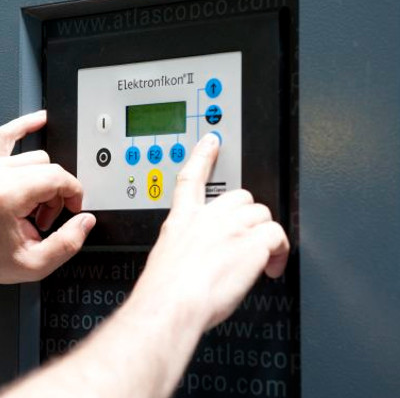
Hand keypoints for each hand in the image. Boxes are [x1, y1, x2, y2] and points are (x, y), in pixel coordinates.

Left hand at [0, 111, 95, 290]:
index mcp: (8, 197)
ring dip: (46, 178)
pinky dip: (24, 125)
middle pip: (50, 166)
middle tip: (49, 215)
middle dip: (59, 191)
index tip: (74, 208)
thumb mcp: (39, 263)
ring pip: (38, 156)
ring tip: (37, 205)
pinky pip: (6, 134)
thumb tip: (86, 220)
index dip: (74, 193)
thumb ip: (69, 242)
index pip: (57, 177)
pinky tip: (39, 120)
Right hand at [135, 133, 289, 329]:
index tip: (212, 142)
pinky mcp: (252, 243)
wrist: (171, 303)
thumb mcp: (166, 258)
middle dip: (246, 217)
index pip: (192, 177)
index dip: (203, 156)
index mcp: (183, 218)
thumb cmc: (164, 290)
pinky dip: (280, 252)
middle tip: (244, 241)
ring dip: (263, 234)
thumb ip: (185, 248)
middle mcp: (208, 218)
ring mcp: (231, 227)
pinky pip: (278, 236)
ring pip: (262, 214)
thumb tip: (195, 257)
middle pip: (241, 197)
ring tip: (259, 258)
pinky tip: (270, 268)